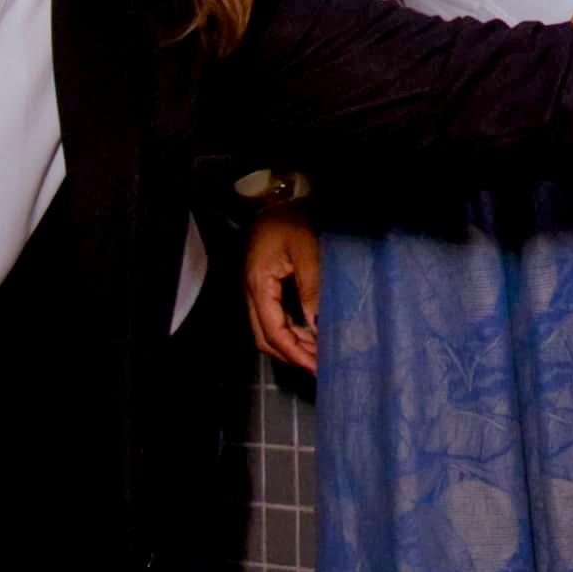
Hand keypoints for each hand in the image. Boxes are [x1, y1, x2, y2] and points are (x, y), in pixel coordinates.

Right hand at [243, 208, 320, 372]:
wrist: (275, 204)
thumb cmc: (290, 222)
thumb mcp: (306, 250)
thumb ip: (311, 286)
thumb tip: (317, 323)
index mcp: (259, 286)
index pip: (273, 332)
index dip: (294, 353)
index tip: (316, 367)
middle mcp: (253, 294)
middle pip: (266, 338)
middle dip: (292, 356)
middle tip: (320, 366)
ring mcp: (257, 292)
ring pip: (268, 331)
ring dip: (293, 346)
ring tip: (319, 354)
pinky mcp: (264, 289)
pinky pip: (274, 319)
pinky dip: (291, 332)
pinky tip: (311, 334)